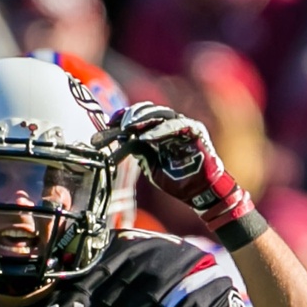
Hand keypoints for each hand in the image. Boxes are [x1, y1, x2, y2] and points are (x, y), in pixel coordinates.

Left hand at [105, 103, 252, 232]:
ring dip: (141, 120)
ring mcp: (182, 126)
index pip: (138, 119)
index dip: (122, 119)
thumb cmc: (177, 181)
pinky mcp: (194, 130)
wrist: (199, 192)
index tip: (107, 125)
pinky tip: (144, 138)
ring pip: (159, 115)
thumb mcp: (150, 167)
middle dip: (128, 118)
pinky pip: (174, 126)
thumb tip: (123, 142)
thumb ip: (139, 153)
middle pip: (146, 114)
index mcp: (157, 133)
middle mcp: (169, 126)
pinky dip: (159, 131)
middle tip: (113, 126)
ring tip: (126, 127)